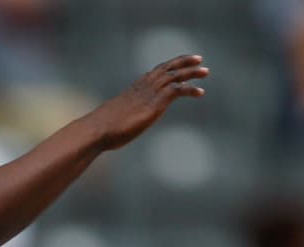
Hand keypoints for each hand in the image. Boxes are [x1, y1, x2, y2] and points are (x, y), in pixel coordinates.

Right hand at [90, 55, 208, 150]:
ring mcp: (149, 94)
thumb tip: (112, 129)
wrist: (97, 130)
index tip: (177, 64)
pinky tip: (200, 92)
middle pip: (166, 68)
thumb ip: (118, 120)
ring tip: (205, 72)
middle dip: (183, 62)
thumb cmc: (100, 130)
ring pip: (174, 75)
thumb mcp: (112, 121)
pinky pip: (176, 90)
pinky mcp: (155, 104)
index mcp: (133, 90)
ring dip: (192, 72)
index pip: (154, 72)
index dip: (168, 66)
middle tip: (198, 59)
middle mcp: (142, 87)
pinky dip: (189, 89)